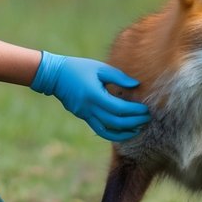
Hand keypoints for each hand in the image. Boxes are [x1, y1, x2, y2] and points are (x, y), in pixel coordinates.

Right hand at [30, 51, 149, 141]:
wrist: (54, 76)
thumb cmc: (78, 67)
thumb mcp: (99, 68)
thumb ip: (118, 77)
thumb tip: (136, 85)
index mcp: (95, 95)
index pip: (119, 109)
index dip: (134, 111)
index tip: (145, 109)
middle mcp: (90, 108)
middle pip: (116, 122)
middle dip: (134, 122)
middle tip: (147, 119)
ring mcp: (85, 115)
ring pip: (108, 131)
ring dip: (125, 132)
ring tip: (138, 128)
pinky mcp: (83, 117)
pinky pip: (100, 130)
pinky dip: (113, 133)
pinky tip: (123, 131)